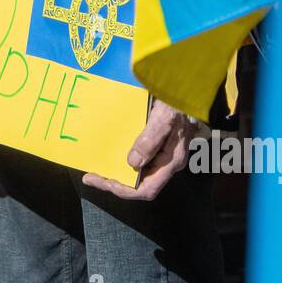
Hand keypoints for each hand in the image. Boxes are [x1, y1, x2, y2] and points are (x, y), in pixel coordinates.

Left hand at [82, 99, 197, 200]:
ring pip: (139, 174)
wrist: (190, 91)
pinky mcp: (160, 147)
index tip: (104, 182)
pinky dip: (124, 162)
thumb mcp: (163, 119)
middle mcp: (168, 163)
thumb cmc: (177, 104)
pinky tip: (112, 155)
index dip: (124, 191)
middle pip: (140, 185)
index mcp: (171, 161)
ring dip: (118, 174)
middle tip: (91, 178)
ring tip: (96, 170)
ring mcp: (164, 156)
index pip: (147, 189)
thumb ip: (150, 141)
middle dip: (116, 183)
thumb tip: (133, 163)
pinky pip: (141, 160)